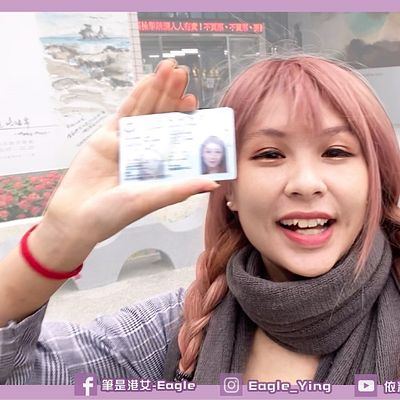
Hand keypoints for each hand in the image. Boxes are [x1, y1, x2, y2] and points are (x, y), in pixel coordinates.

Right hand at [40, 60, 218, 252]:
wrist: (75, 217)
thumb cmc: (114, 214)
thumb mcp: (150, 199)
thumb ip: (180, 189)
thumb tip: (213, 183)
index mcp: (159, 166)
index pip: (175, 136)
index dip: (184, 118)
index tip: (194, 101)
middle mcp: (145, 152)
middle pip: (160, 118)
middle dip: (171, 95)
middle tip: (182, 73)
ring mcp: (125, 143)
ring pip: (143, 112)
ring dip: (156, 89)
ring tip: (169, 68)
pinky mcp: (105, 137)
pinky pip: (122, 114)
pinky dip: (135, 97)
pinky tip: (147, 81)